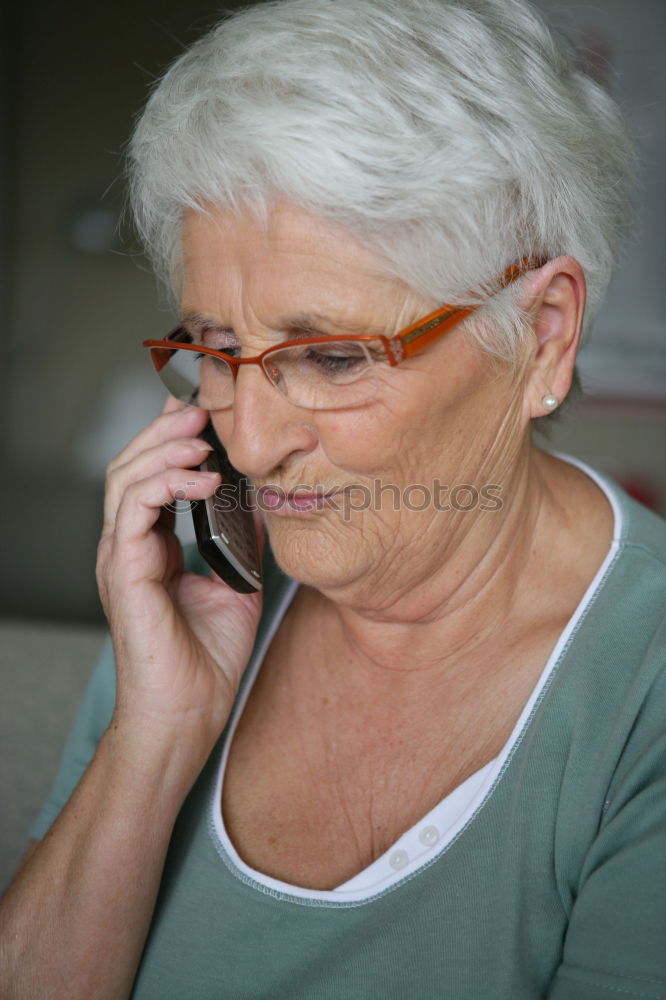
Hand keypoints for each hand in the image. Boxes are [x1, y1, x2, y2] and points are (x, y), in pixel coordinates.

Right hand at [96, 401, 262, 757]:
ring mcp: (121, 556)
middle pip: (132, 466)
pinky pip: (133, 511)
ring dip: (164, 448)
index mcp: (152, 546)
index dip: (173, 438)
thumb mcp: (238, 582)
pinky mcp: (123, 572)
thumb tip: (265, 502)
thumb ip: (243, 541)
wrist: (189, 711)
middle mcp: (130, 545)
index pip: (152, 476)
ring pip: (125, 479)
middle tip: (200, 406)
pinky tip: (202, 478)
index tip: (203, 409)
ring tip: (201, 435)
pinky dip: (165, 485)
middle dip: (165, 429)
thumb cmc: (207, 657)